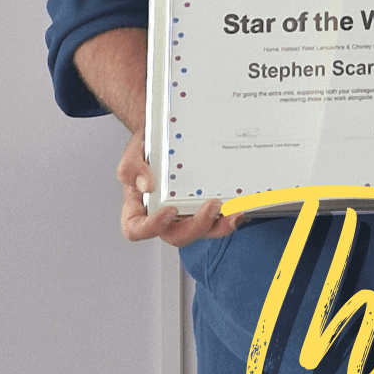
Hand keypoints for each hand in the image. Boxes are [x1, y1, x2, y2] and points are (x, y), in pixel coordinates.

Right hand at [118, 125, 241, 245]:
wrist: (164, 137)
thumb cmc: (146, 150)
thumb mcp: (132, 153)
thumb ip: (132, 167)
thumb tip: (147, 185)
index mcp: (138, 210)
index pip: (137, 230)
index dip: (153, 227)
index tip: (168, 210)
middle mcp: (162, 218)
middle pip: (176, 236)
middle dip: (197, 225)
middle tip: (211, 205)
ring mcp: (184, 215)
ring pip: (201, 231)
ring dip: (220, 226)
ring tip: (235, 211)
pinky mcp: (203, 208)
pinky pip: (217, 220)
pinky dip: (229, 215)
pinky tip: (240, 205)